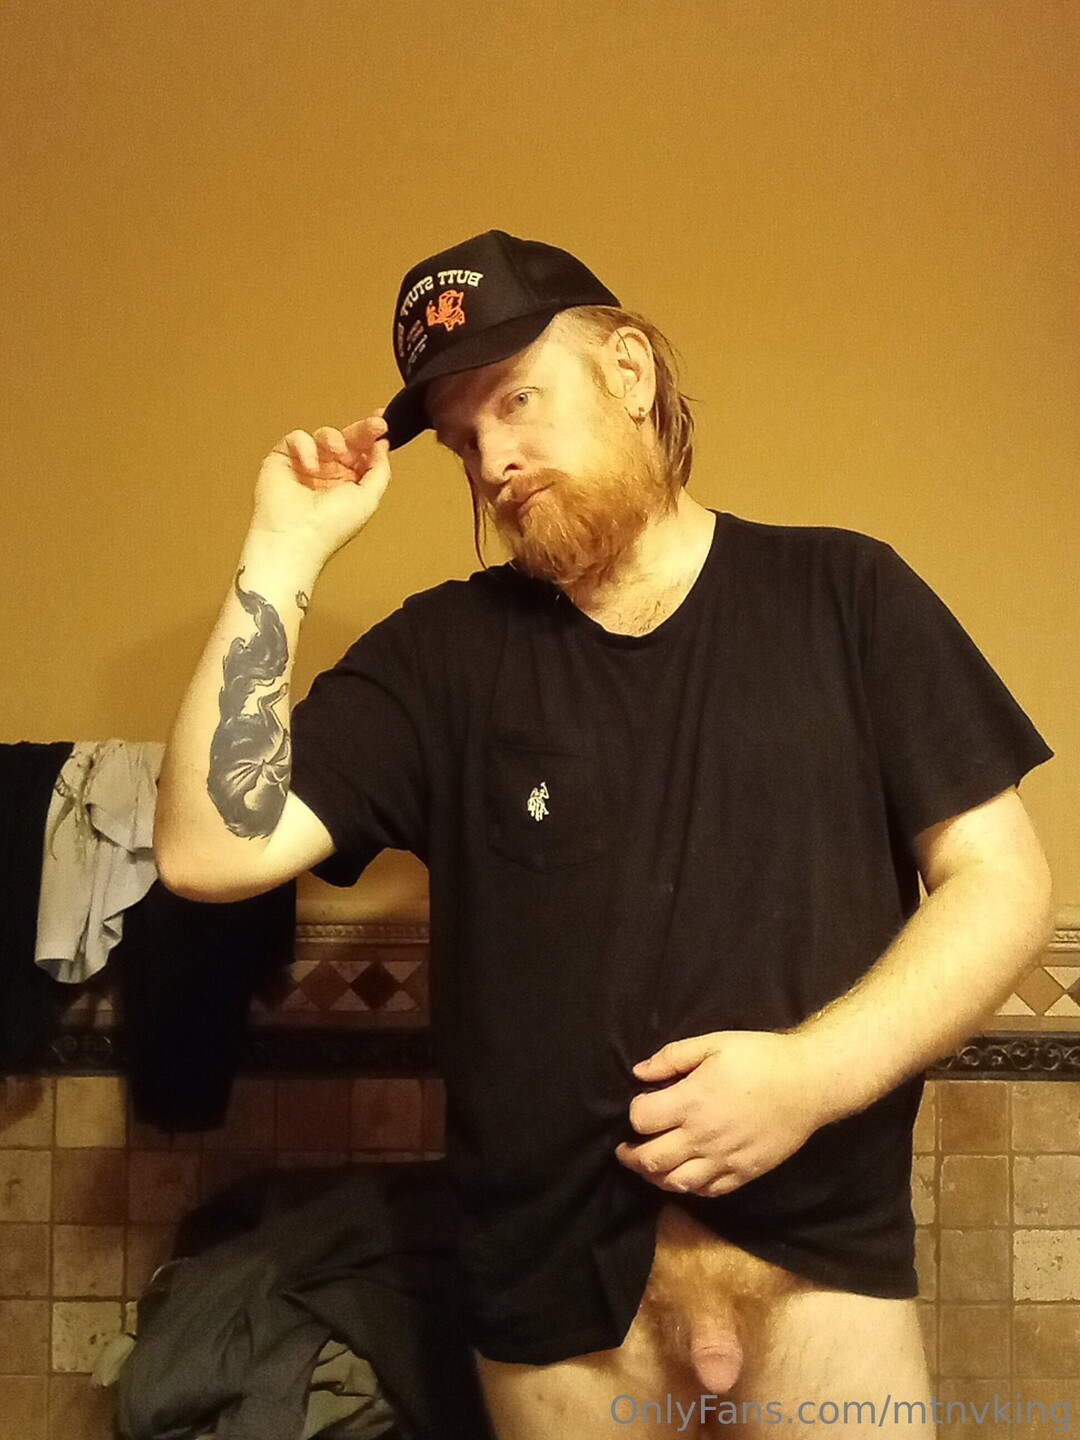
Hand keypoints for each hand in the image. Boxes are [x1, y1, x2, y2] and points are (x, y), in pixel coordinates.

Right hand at [250, 410, 391, 564]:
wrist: (294, 536)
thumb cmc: (329, 527)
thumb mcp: (368, 499)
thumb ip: (380, 471)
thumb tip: (382, 447)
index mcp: (350, 485)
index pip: (364, 455)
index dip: (373, 438)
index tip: (383, 425)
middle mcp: (329, 475)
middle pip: (348, 441)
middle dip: (362, 430)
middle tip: (375, 424)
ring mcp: (306, 466)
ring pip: (324, 436)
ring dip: (333, 438)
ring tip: (336, 451)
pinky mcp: (283, 459)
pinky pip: (297, 438)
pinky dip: (305, 447)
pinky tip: (309, 466)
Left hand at [614, 1031, 827, 1196]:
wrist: (808, 1083)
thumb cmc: (760, 1058)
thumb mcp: (714, 1044)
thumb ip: (673, 1058)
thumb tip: (639, 1072)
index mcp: (692, 1102)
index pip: (642, 1119)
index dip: (635, 1113)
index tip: (640, 1106)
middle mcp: (702, 1137)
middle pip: (651, 1159)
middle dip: (631, 1155)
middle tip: (625, 1149)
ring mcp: (724, 1160)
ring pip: (675, 1182)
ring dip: (654, 1176)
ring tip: (649, 1165)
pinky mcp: (743, 1173)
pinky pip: (707, 1191)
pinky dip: (688, 1187)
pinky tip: (684, 1175)